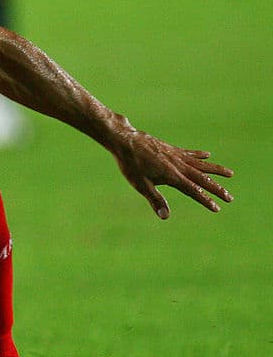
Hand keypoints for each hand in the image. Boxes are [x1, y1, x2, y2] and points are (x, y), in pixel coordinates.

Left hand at [111, 130, 233, 218]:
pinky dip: (199, 155)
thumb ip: (155, 199)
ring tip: (230, 174)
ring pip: (200, 164)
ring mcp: (176, 155)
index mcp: (172, 176)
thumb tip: (165, 216)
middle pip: (202, 178)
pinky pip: (189, 153)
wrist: (125, 140)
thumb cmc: (131, 164)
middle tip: (230, 198)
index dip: (205, 200)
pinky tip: (208, 155)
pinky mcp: (170, 148)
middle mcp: (178, 165)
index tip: (217, 208)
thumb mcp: (141, 185)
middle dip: (216, 189)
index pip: (193, 191)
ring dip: (215, 169)